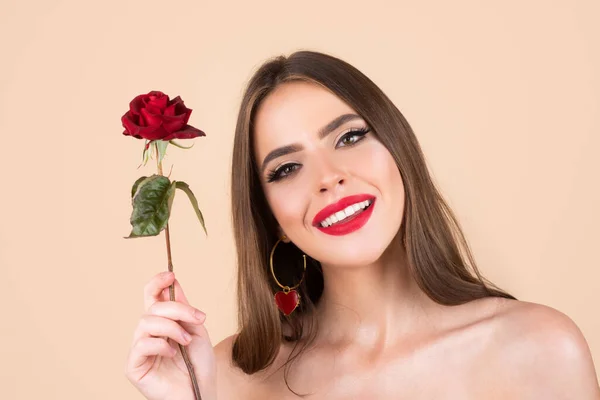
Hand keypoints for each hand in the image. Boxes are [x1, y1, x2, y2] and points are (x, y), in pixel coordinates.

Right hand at [125, 271, 216, 399]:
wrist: (201, 393)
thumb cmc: (199, 366)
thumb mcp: (197, 330)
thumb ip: (185, 309)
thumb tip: (173, 282)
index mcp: (162, 323)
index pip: (152, 296)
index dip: (157, 282)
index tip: (171, 274)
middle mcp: (147, 334)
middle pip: (152, 307)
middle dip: (177, 309)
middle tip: (197, 320)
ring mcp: (139, 350)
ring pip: (146, 323)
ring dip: (171, 328)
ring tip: (186, 341)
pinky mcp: (134, 366)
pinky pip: (141, 345)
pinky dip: (160, 345)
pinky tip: (173, 353)